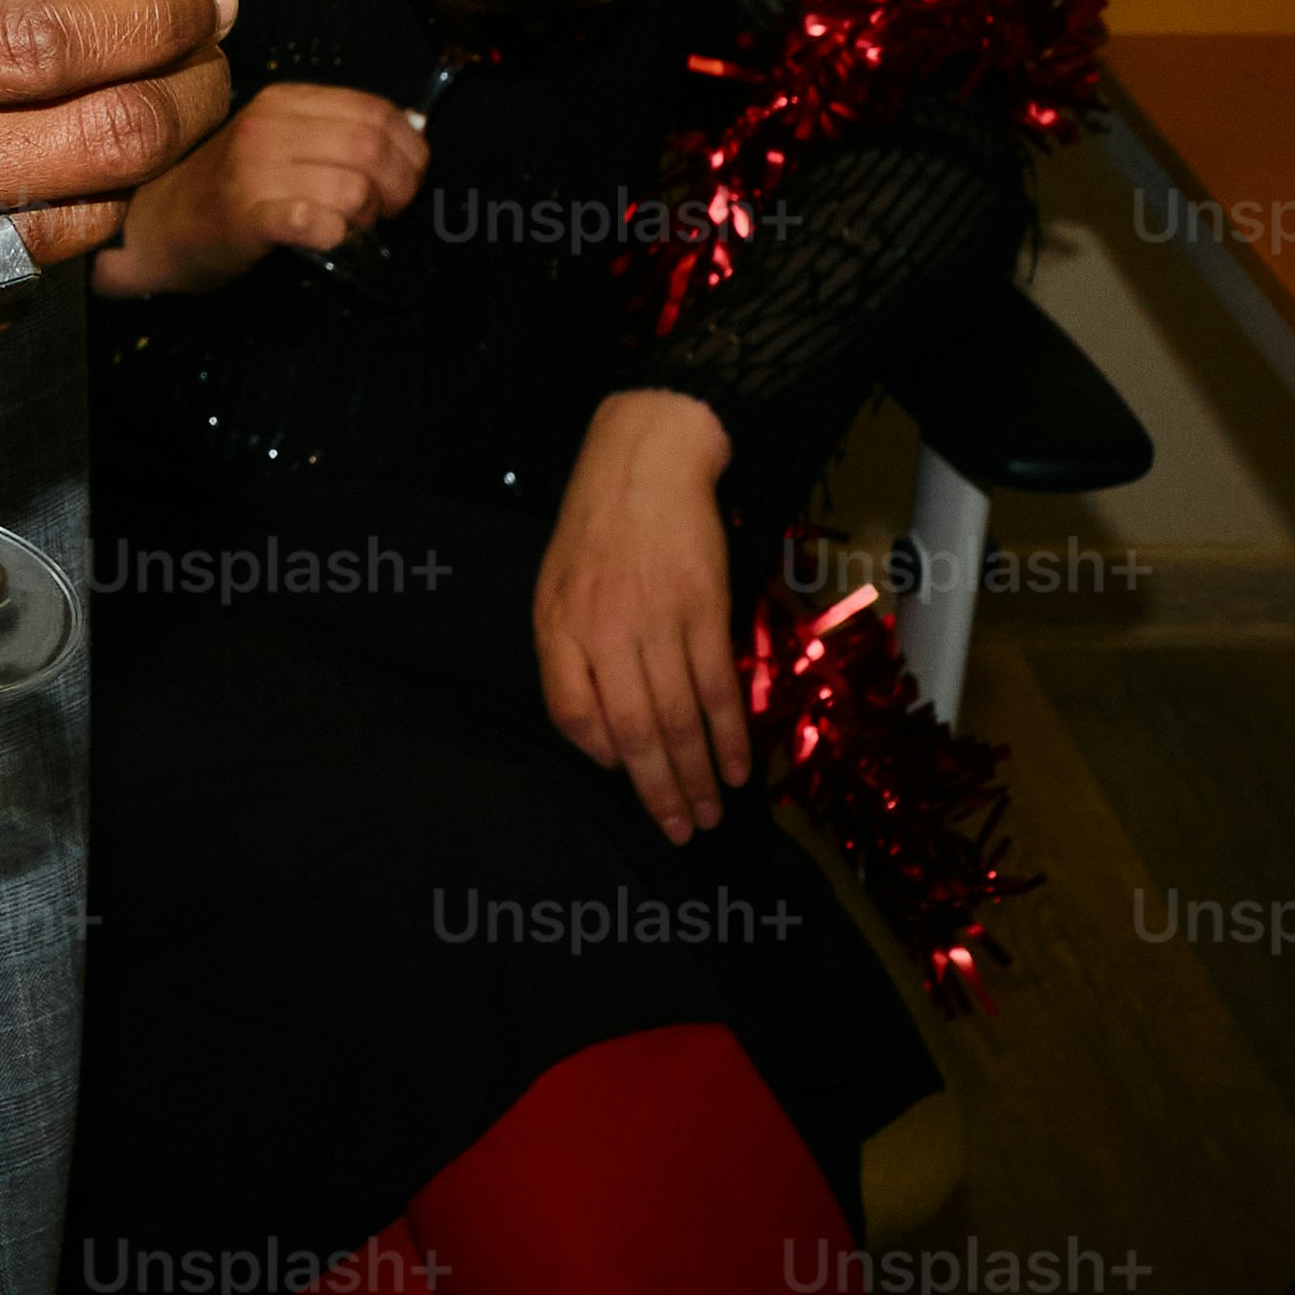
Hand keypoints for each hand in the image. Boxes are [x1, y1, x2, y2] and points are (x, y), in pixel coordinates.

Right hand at [93, 75, 425, 294]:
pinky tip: (326, 240)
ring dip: (368, 218)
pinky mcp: (244, 218)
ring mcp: (252, 171)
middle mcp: (267, 127)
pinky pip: (313, 221)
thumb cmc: (227, 187)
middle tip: (388, 212)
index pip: (375, 109)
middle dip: (400, 186)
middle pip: (370, 146)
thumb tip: (414, 129)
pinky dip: (334, 234)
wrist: (154, 226)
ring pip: (353, 187)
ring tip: (351, 228)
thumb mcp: (279, 140)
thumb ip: (338, 131)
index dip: (410, 148)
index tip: (408, 178)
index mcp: (282, 101)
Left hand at [535, 385, 751, 845]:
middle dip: (659, 791)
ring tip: (711, 814)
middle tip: (679, 833)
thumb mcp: (553, 589)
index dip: (598, 755)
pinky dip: (732, 734)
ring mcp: (658, 619)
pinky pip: (719, 686)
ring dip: (700, 775)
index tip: (624, 781)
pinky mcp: (705, 609)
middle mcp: (605, 628)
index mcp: (559, 625)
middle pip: (634, 729)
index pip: (570, 712)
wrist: (644, 461)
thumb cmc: (594, 533)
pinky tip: (741, 767)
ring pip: (680, 717)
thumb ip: (565, 661)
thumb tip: (598, 739)